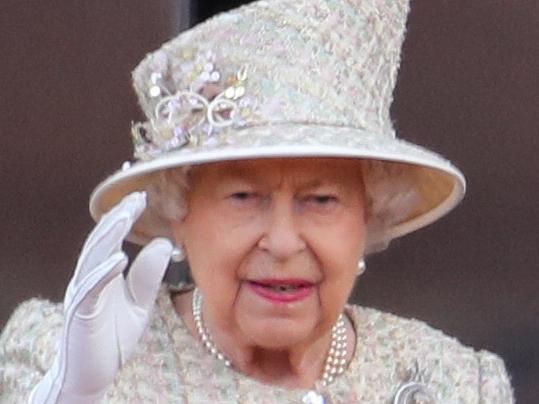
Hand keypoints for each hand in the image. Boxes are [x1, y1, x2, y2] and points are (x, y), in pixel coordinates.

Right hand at [30, 192, 172, 403]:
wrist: (94, 375)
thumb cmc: (113, 338)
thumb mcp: (140, 304)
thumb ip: (148, 275)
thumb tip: (164, 243)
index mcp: (102, 274)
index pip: (112, 238)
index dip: (125, 214)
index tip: (143, 193)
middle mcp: (89, 278)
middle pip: (101, 240)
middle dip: (118, 215)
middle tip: (137, 194)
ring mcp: (82, 295)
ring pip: (92, 257)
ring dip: (109, 234)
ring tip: (126, 213)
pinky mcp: (81, 315)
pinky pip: (90, 289)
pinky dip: (103, 272)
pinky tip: (119, 257)